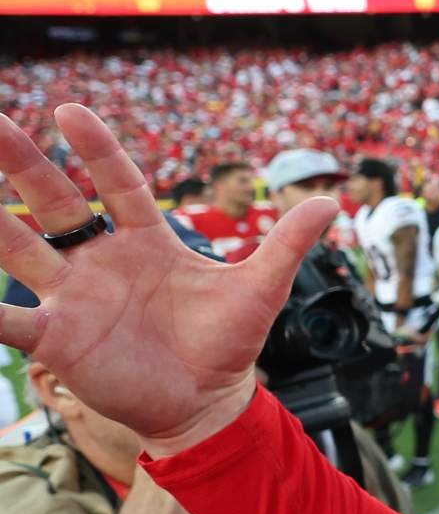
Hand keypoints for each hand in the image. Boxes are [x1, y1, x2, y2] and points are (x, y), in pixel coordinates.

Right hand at [0, 105, 337, 454]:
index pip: (118, 183)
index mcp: (147, 241)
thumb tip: (331, 200)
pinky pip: (10, 322)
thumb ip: (287, 244)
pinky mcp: (59, 339)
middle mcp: (103, 260)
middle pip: (56, 203)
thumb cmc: (229, 342)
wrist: (209, 402)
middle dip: (24, 164)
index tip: (68, 111)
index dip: (96, 149)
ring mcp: (75, 297)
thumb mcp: (261, 288)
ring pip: (21, 250)